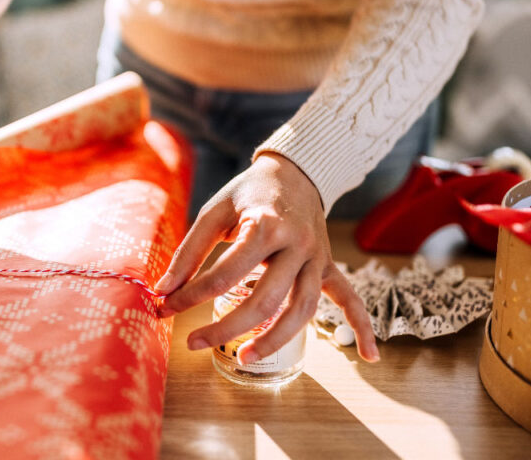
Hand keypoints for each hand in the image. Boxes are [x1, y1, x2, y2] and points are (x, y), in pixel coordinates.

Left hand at [155, 152, 378, 362]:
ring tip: (244, 359)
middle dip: (226, 327)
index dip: (191, 294)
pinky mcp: (328, 266)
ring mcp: (318, 258)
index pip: (226, 272)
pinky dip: (363, 327)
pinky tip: (368, 358)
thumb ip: (190, 251)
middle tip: (194, 343)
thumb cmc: (249, 193)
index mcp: (266, 225)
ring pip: (303, 309)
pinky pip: (349, 298)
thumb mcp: (215, 211)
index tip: (165, 306)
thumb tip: (162, 289)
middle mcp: (298, 244)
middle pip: (265, 299)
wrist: (296, 173)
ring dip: (275, 338)